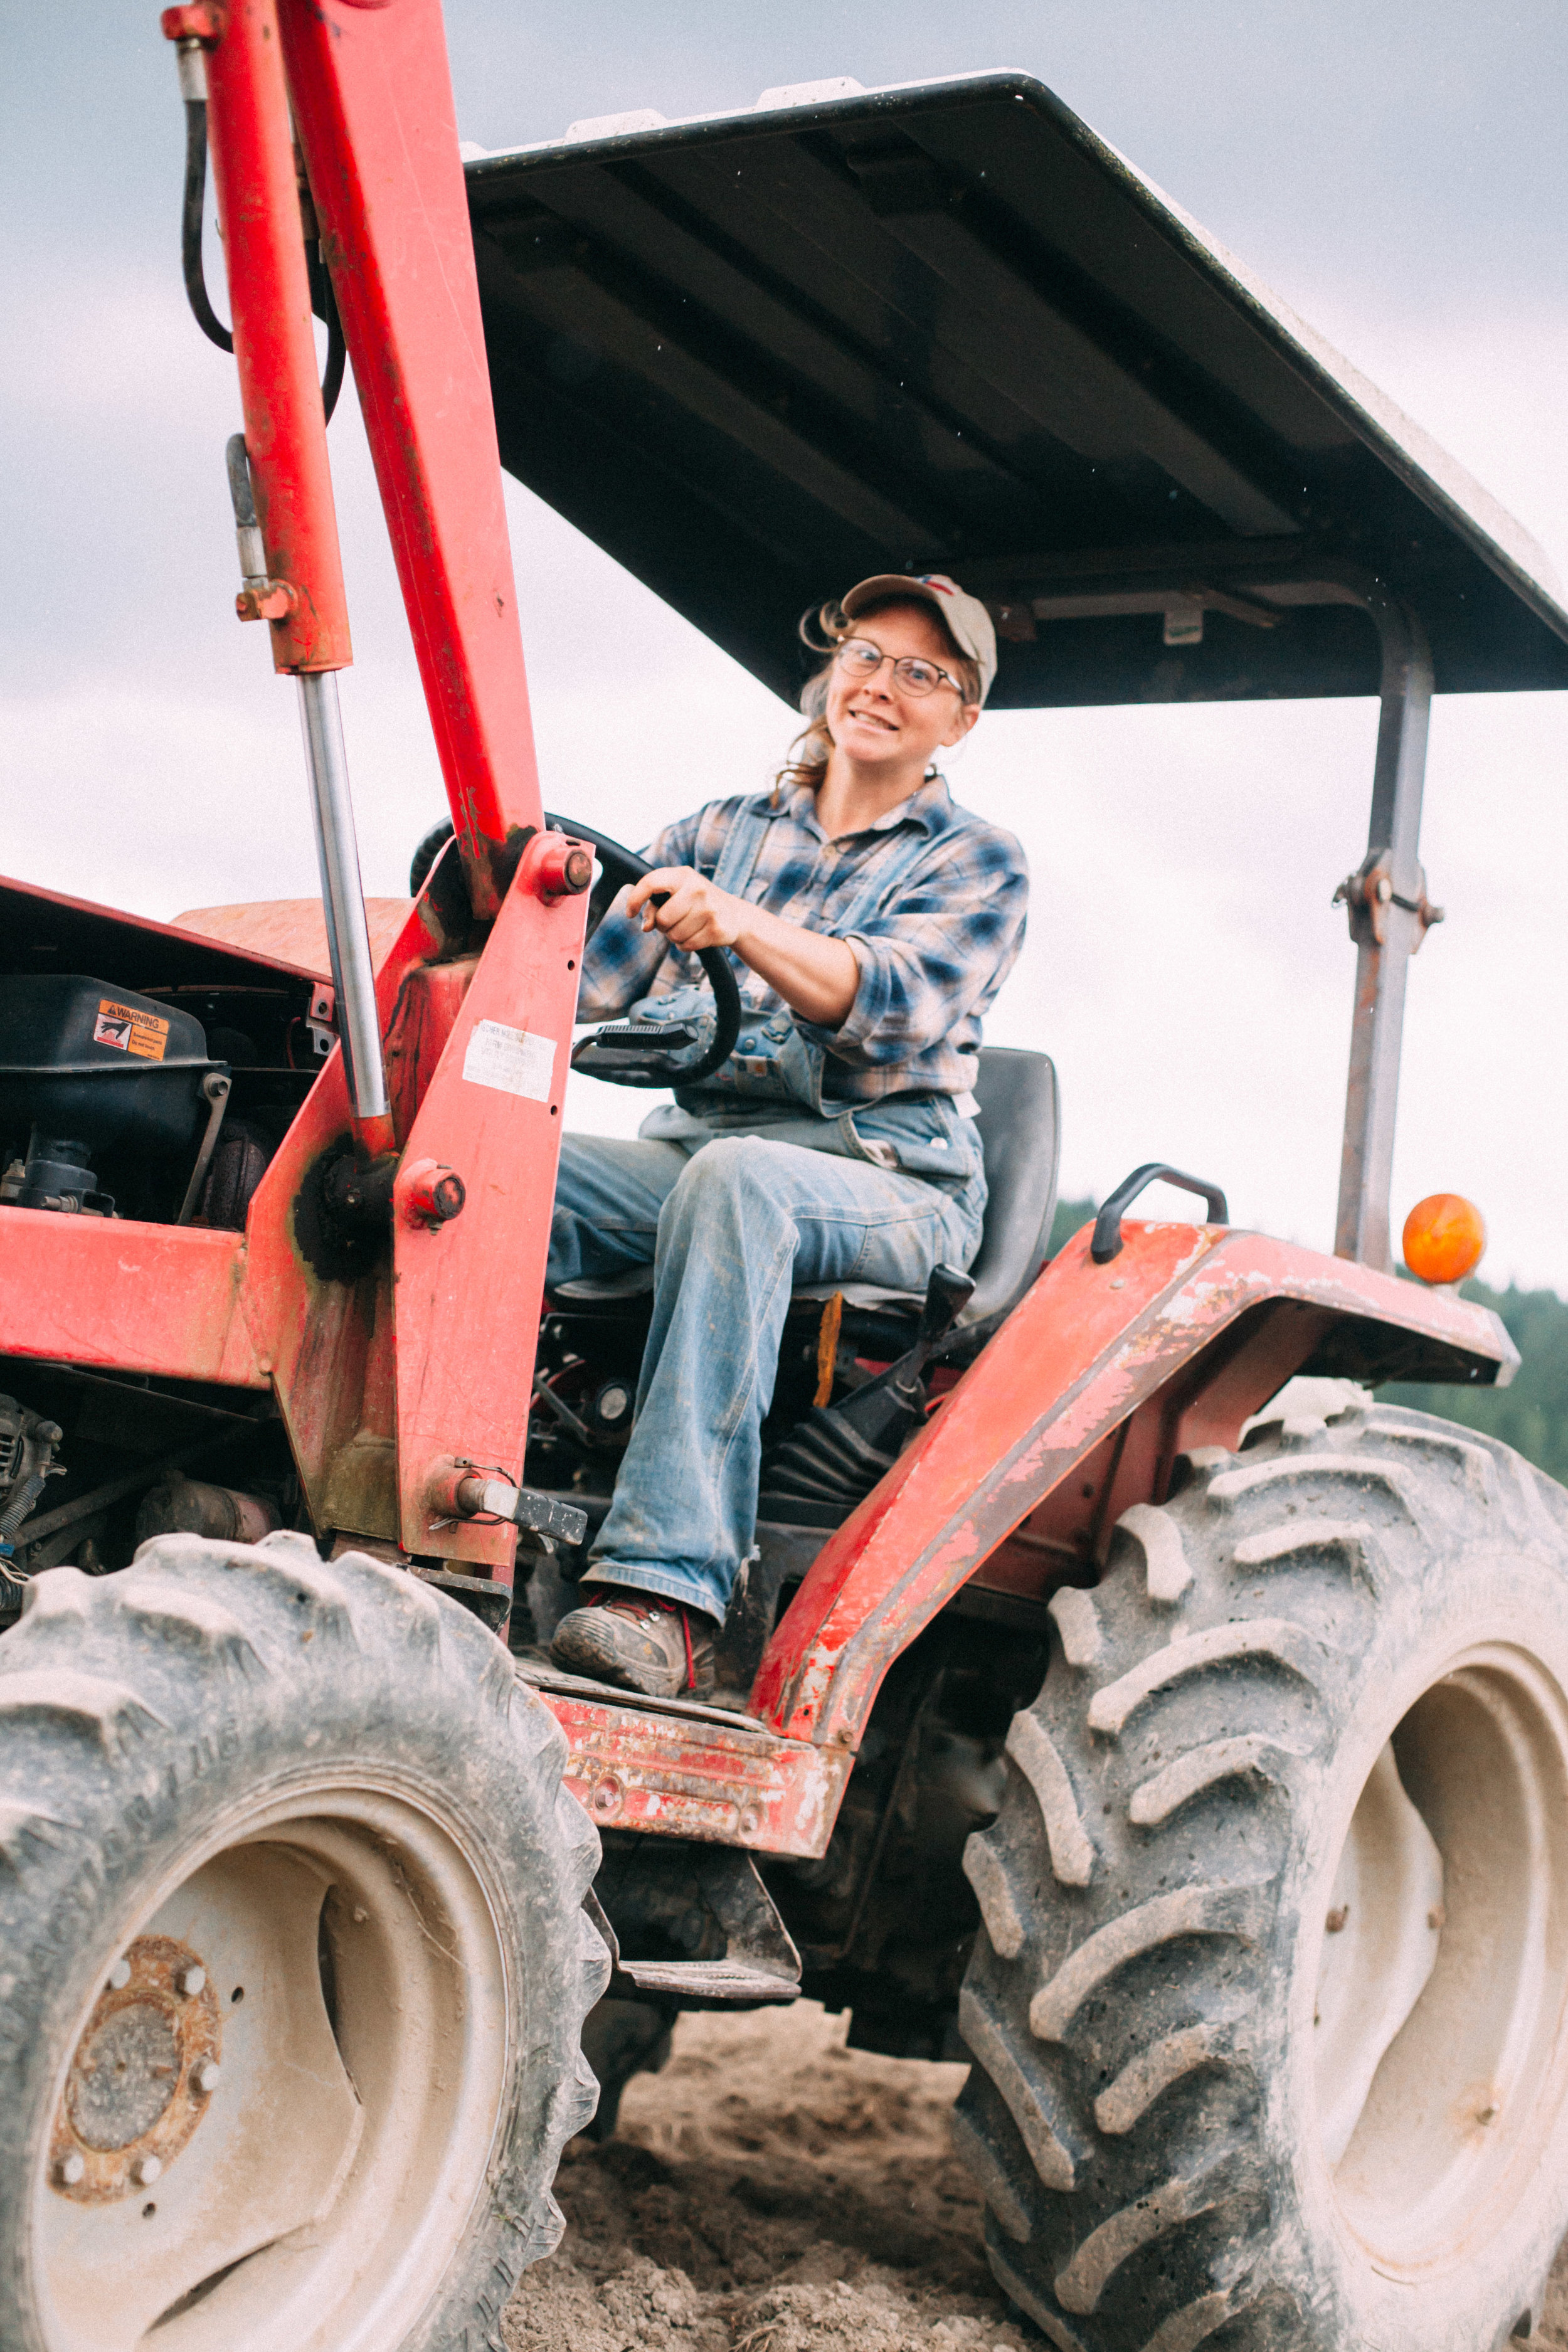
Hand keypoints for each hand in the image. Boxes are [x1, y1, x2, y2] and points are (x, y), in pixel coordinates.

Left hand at [625, 866, 747, 952]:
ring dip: (675, 936)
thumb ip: (654, 906)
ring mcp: (709, 909)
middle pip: (662, 919)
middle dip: (663, 926)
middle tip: (673, 921)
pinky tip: (696, 935)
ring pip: (674, 935)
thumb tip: (646, 926)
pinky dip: (686, 944)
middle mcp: (697, 888)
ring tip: (687, 927)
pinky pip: (687, 945)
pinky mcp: (716, 929)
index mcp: (683, 875)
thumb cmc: (695, 903)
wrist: (734, 915)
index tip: (630, 913)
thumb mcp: (675, 895)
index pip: (651, 883)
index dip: (635, 899)